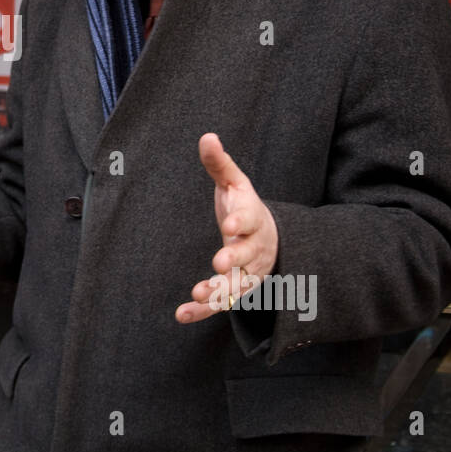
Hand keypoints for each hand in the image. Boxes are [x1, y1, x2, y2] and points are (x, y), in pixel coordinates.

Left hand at [175, 132, 278, 322]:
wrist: (269, 239)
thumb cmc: (244, 206)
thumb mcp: (235, 183)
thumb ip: (220, 164)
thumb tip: (207, 136)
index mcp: (253, 218)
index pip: (250, 219)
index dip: (240, 222)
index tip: (228, 225)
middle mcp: (253, 248)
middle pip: (247, 255)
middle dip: (234, 258)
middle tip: (219, 262)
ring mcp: (246, 272)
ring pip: (237, 285)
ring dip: (219, 291)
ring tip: (198, 294)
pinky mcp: (235, 289)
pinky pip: (220, 303)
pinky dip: (203, 311)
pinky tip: (181, 315)